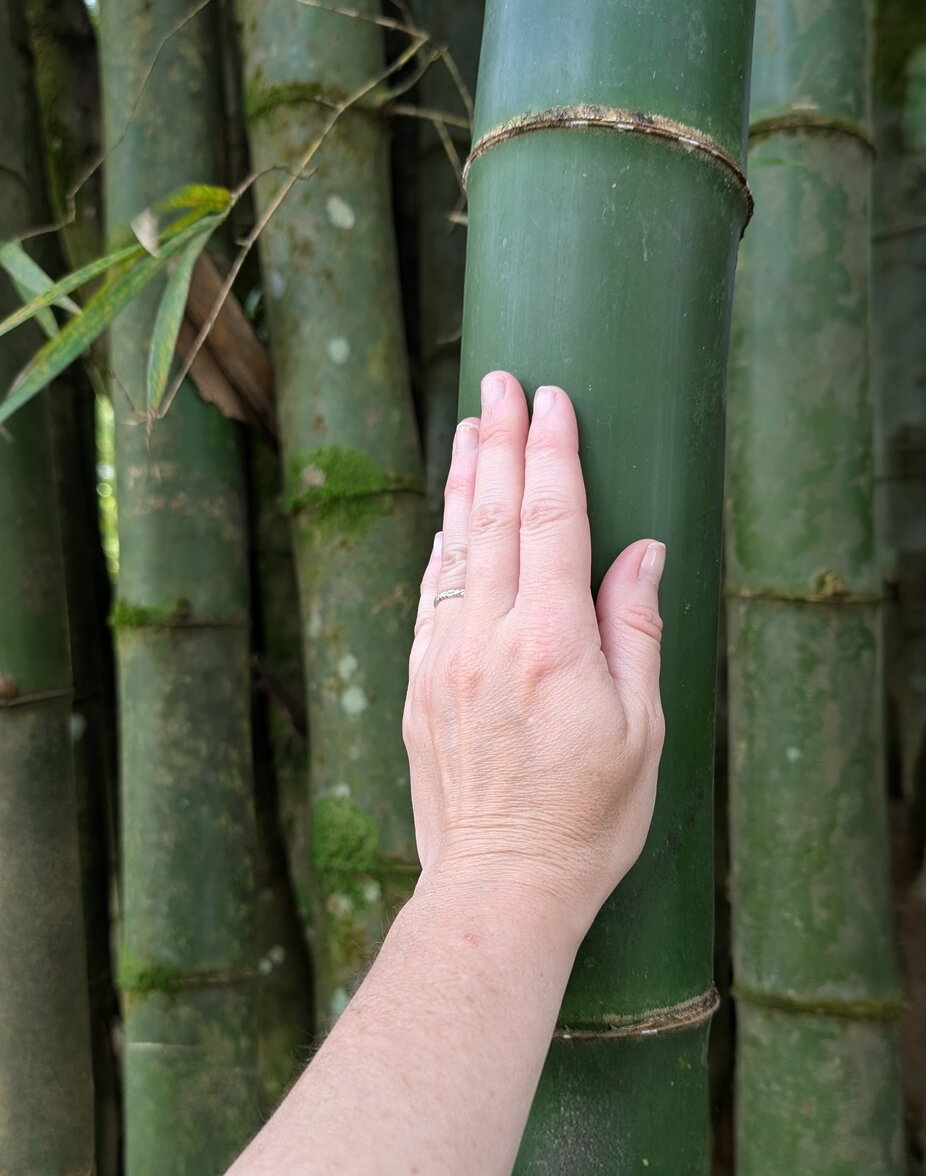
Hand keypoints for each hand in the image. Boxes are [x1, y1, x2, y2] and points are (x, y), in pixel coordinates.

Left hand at [404, 372, 665, 941]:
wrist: (499, 886)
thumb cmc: (586, 818)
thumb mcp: (640, 729)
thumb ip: (634, 628)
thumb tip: (642, 550)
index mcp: (551, 644)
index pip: (553, 519)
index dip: (553, 451)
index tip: (553, 398)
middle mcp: (488, 639)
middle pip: (496, 516)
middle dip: (501, 441)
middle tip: (501, 383)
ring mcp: (444, 659)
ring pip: (454, 547)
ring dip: (465, 481)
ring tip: (470, 427)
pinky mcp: (419, 685)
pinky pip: (431, 594)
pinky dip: (443, 546)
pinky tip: (450, 519)